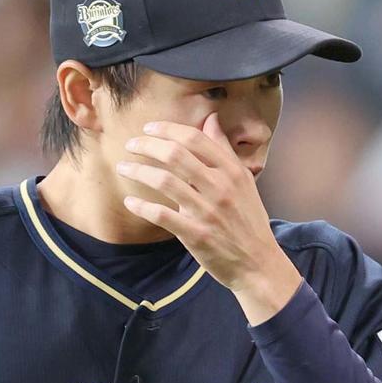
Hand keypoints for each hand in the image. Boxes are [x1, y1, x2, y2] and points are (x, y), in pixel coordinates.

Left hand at [117, 113, 303, 321]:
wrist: (258, 263)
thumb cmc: (248, 221)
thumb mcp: (243, 181)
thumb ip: (224, 150)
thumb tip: (211, 119)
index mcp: (231, 171)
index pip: (194, 139)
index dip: (167, 129)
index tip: (149, 128)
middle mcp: (220, 187)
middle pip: (175, 154)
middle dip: (147, 145)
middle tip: (130, 145)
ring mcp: (207, 212)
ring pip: (165, 181)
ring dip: (138, 171)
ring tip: (123, 167)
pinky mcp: (196, 235)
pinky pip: (162, 216)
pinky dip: (142, 206)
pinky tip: (130, 201)